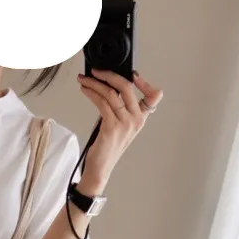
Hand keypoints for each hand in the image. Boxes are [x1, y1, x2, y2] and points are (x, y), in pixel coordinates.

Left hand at [76, 69, 163, 189]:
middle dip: (109, 75)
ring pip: (111, 93)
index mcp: (141, 118)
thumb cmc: (107, 146)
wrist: (100, 167)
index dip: (145, 82)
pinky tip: (85, 90)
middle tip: (96, 71)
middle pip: (127, 87)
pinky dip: (92, 93)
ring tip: (84, 79)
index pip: (154, 96)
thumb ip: (121, 108)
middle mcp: (136, 120)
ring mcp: (125, 124)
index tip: (132, 73)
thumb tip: (109, 85)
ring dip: (95, 83)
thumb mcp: (119, 124)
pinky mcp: (112, 127)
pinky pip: (102, 103)